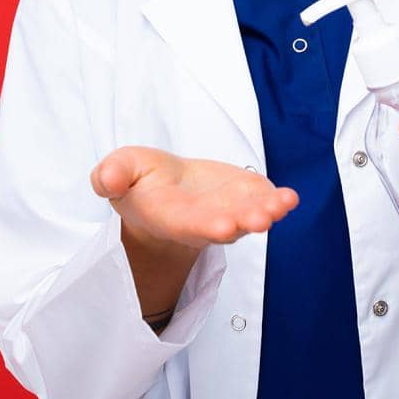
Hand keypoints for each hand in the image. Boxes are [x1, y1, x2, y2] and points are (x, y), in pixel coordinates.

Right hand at [89, 145, 298, 249]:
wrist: (166, 190)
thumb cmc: (141, 182)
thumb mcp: (119, 171)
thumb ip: (112, 175)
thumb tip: (108, 180)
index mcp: (170, 216)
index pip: (187, 224)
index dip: (205, 226)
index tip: (222, 228)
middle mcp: (202, 220)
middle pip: (225, 225)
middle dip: (242, 223)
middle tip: (261, 220)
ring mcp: (227, 211)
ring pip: (249, 217)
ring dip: (268, 212)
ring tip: (283, 204)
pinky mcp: (245, 197)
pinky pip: (263, 202)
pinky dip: (278, 201)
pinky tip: (290, 197)